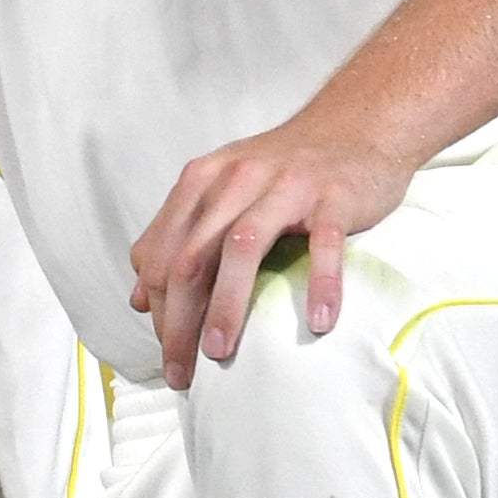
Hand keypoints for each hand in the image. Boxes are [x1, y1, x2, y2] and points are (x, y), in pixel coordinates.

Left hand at [130, 111, 413, 380]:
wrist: (357, 125)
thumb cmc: (284, 172)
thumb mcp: (221, 193)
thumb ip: (179, 239)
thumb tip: (139, 298)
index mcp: (201, 182)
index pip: (162, 254)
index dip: (157, 308)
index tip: (165, 354)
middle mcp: (234, 179)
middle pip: (191, 255)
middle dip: (180, 319)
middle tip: (183, 372)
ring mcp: (285, 186)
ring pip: (242, 247)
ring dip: (227, 304)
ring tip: (221, 353)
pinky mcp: (334, 197)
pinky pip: (325, 244)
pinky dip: (320, 283)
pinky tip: (319, 323)